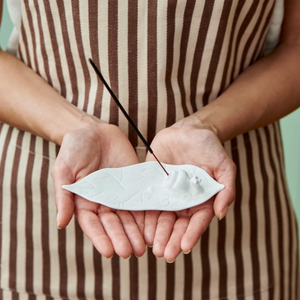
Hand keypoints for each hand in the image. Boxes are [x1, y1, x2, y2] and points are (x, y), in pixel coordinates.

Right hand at [51, 116, 145, 257]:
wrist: (94, 131)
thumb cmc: (74, 149)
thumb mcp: (64, 170)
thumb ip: (64, 196)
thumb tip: (61, 223)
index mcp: (84, 202)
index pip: (93, 225)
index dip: (100, 238)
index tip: (109, 252)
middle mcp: (103, 202)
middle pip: (113, 224)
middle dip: (122, 238)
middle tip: (131, 252)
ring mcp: (120, 194)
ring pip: (129, 217)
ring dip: (136, 232)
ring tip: (145, 246)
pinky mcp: (133, 185)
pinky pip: (141, 200)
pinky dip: (147, 214)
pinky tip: (154, 226)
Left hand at [144, 116, 235, 261]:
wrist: (190, 131)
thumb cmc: (210, 148)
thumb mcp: (224, 166)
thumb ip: (225, 189)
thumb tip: (220, 214)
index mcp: (201, 200)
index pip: (197, 222)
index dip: (191, 235)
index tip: (184, 248)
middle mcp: (183, 201)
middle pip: (177, 225)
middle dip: (171, 239)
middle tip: (164, 253)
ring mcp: (167, 194)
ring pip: (160, 217)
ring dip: (156, 232)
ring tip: (151, 245)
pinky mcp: (153, 184)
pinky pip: (147, 201)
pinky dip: (143, 214)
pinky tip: (139, 226)